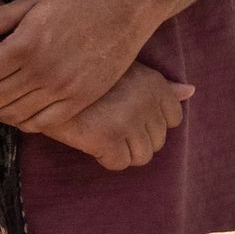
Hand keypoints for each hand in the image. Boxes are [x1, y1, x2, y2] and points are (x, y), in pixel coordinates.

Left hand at [0, 0, 151, 131]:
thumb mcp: (29, 5)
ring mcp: (62, 89)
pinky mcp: (79, 101)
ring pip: (10, 115)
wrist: (122, 14)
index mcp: (24, 45)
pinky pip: (39, 124)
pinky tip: (19, 108)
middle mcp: (41, 70)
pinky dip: (21, 121)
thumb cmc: (71, 8)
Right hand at [44, 65, 192, 171]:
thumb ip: (159, 85)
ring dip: (122, 151)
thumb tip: (191, 91)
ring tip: (102, 135)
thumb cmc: (86, 76)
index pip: (174, 119)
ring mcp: (129, 120)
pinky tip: (91, 142)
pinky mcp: (108, 138)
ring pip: (142, 156)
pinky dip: (105, 158)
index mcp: (155, 84)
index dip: (151, 124)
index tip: (129, 118)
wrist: (43, 82)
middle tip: (110, 127)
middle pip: (158, 141)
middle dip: (135, 140)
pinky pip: (119, 163)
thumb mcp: (127, 70)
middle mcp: (147, 101)